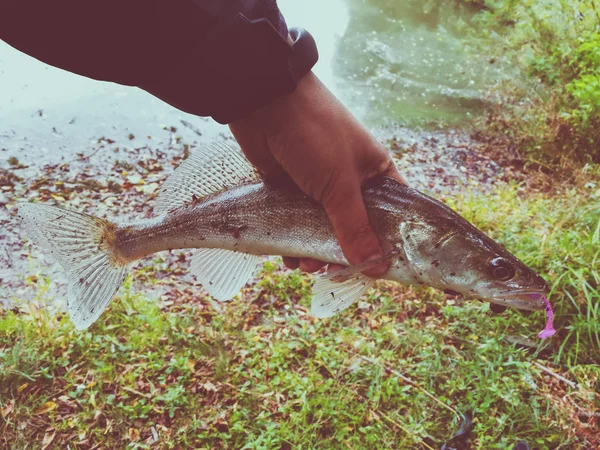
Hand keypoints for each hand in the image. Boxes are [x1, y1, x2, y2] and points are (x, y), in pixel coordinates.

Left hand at [229, 72, 404, 276]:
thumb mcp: (339, 183)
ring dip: (315, 251)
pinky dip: (294, 241)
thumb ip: (354, 227)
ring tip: (306, 265)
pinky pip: (297, 224)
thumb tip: (376, 267)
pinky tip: (289, 257)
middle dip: (344, 252)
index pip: (393, 214)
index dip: (390, 242)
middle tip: (333, 271)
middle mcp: (350, 180)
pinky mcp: (290, 190)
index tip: (383, 269)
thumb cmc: (314, 134)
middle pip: (355, 228)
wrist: (263, 102)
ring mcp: (319, 186)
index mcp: (375, 172)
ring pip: (323, 229)